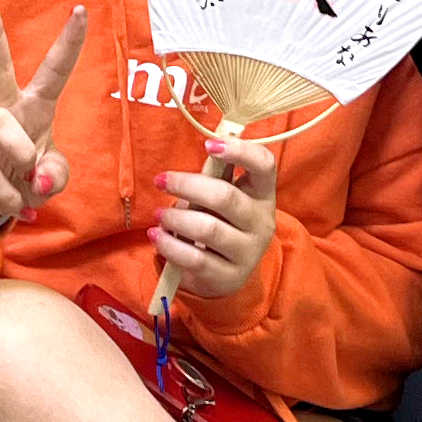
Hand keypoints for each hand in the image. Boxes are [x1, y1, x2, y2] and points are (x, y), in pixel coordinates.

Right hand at [0, 0, 84, 236]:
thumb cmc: (21, 175)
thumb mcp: (50, 177)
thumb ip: (57, 174)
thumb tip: (40, 178)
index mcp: (32, 109)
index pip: (54, 71)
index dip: (69, 42)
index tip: (82, 9)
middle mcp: (3, 112)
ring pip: (1, 126)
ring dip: (21, 155)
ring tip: (30, 179)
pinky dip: (12, 198)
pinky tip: (18, 206)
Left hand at [152, 135, 278, 305]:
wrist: (226, 271)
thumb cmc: (220, 220)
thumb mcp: (224, 196)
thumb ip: (216, 175)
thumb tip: (204, 143)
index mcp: (263, 193)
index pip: (264, 165)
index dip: (240, 150)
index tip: (208, 145)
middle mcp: (262, 222)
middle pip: (225, 197)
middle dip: (187, 185)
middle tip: (160, 181)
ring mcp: (248, 252)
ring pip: (209, 229)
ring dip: (176, 218)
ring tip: (158, 215)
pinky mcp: (229, 278)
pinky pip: (196, 260)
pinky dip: (171, 246)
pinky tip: (157, 237)